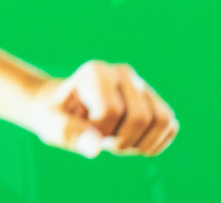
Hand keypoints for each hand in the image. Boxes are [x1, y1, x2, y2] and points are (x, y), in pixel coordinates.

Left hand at [27, 60, 178, 156]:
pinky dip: (153, 144)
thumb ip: (69, 132)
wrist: (63, 109)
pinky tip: (131, 142)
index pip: (110, 111)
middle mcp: (122, 73)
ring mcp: (142, 86)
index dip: (98, 131)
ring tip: (115, 138)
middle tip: (100, 137)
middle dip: (120, 139)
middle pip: (139, 118)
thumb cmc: (54, 115)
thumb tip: (95, 148)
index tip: (82, 127)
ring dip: (139, 143)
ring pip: (162, 122)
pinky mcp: (155, 102)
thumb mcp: (50, 124)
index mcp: (95, 72)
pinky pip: (171, 127)